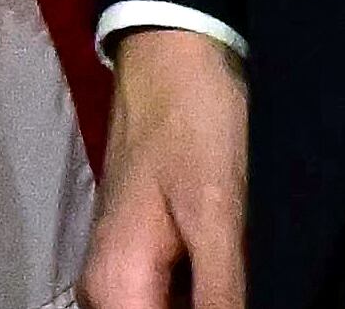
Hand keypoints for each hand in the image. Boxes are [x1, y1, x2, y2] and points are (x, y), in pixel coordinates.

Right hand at [78, 26, 246, 308]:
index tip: (235, 290)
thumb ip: (222, 293)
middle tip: (239, 273)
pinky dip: (206, 295)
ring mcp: (122, 271)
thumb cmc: (192, 125)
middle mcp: (105, 287)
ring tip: (237, 263)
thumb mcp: (217, 215)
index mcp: (115, 284)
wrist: (169, 60)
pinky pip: (171, 301)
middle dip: (209, 308)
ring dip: (212, 300)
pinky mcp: (142, 257)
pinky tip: (234, 271)